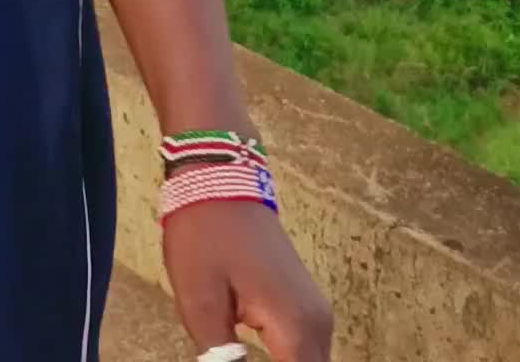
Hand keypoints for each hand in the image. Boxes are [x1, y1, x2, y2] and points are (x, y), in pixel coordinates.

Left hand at [163, 202, 332, 361]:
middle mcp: (318, 325)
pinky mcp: (303, 307)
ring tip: (229, 356)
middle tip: (227, 360)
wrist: (219, 176)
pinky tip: (247, 359)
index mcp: (296, 328)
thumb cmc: (205, 236)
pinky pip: (302, 355)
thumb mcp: (201, 306)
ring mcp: (315, 314)